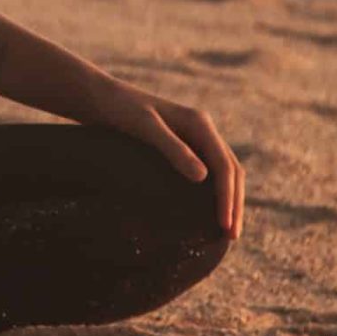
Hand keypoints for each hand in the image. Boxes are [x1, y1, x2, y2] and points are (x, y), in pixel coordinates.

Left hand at [90, 82, 244, 241]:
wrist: (102, 98)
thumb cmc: (120, 110)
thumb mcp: (145, 127)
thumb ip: (173, 148)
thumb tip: (203, 178)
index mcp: (199, 123)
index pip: (225, 165)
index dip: (228, 197)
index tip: (225, 226)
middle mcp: (202, 129)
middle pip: (231, 169)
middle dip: (234, 203)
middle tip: (232, 237)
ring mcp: (194, 137)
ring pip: (223, 171)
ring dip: (229, 200)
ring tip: (226, 232)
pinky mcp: (183, 146)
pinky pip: (209, 172)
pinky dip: (215, 193)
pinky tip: (209, 213)